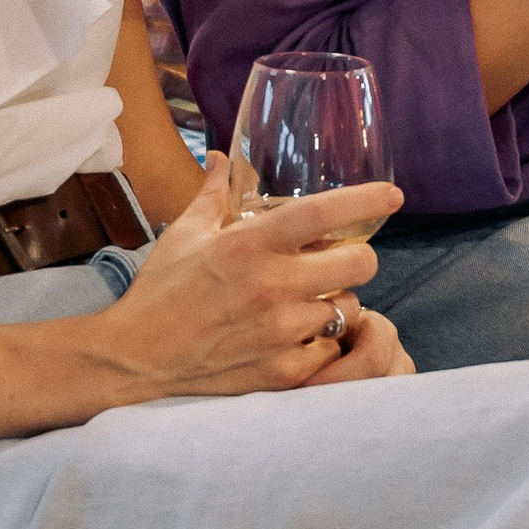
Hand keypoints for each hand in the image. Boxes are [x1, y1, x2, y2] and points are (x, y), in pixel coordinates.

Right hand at [102, 164, 403, 403]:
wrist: (135, 359)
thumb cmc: (160, 291)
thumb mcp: (184, 233)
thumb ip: (213, 192)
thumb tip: (222, 157)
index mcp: (249, 245)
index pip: (324, 213)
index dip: (367, 201)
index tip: (393, 196)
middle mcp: (271, 286)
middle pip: (360, 264)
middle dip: (356, 258)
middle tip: (337, 261)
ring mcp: (280, 332)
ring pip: (348, 308)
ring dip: (336, 302)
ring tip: (306, 303)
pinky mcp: (282, 372)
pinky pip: (331, 349)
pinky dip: (322, 342)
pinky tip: (297, 336)